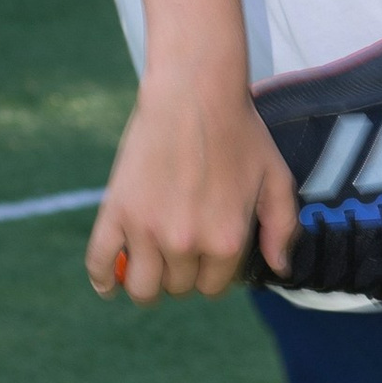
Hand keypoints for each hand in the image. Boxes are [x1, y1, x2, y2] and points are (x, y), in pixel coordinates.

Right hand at [87, 71, 294, 302]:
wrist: (194, 95)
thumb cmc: (239, 133)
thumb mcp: (276, 178)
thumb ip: (282, 228)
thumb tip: (279, 269)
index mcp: (226, 240)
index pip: (214, 287)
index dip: (212, 273)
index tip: (208, 255)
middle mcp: (186, 243)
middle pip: (178, 287)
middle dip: (183, 274)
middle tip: (183, 248)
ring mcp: (147, 230)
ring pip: (142, 287)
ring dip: (147, 284)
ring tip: (150, 270)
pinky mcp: (117, 212)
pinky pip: (100, 262)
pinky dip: (103, 280)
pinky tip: (110, 286)